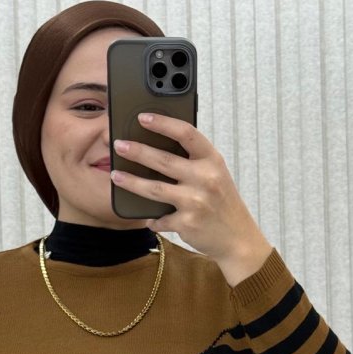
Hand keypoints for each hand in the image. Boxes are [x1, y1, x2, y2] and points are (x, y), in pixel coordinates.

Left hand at [110, 112, 269, 267]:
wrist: (237, 237)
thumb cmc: (220, 202)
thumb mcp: (214, 174)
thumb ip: (193, 162)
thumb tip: (156, 150)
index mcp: (212, 160)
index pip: (186, 134)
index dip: (163, 123)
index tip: (142, 117)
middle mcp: (206, 177)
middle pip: (164, 160)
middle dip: (137, 151)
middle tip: (118, 145)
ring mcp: (196, 201)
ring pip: (155, 189)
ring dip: (131, 182)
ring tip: (115, 175)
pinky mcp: (187, 223)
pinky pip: (159, 219)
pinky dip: (152, 219)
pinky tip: (148, 219)